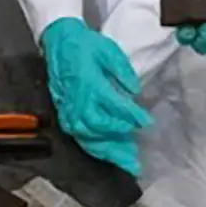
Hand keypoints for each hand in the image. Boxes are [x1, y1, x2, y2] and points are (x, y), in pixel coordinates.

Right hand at [40, 18, 150, 175]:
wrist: (58, 43)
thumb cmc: (86, 45)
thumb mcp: (109, 50)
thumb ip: (123, 71)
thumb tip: (134, 91)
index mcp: (90, 83)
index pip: (114, 105)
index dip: (132, 116)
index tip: (147, 122)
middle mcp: (78, 101)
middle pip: (99, 128)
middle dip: (119, 144)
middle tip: (136, 157)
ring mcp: (69, 110)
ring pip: (88, 137)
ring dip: (108, 151)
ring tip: (126, 162)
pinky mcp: (64, 114)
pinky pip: (79, 137)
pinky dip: (94, 148)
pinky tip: (107, 154)